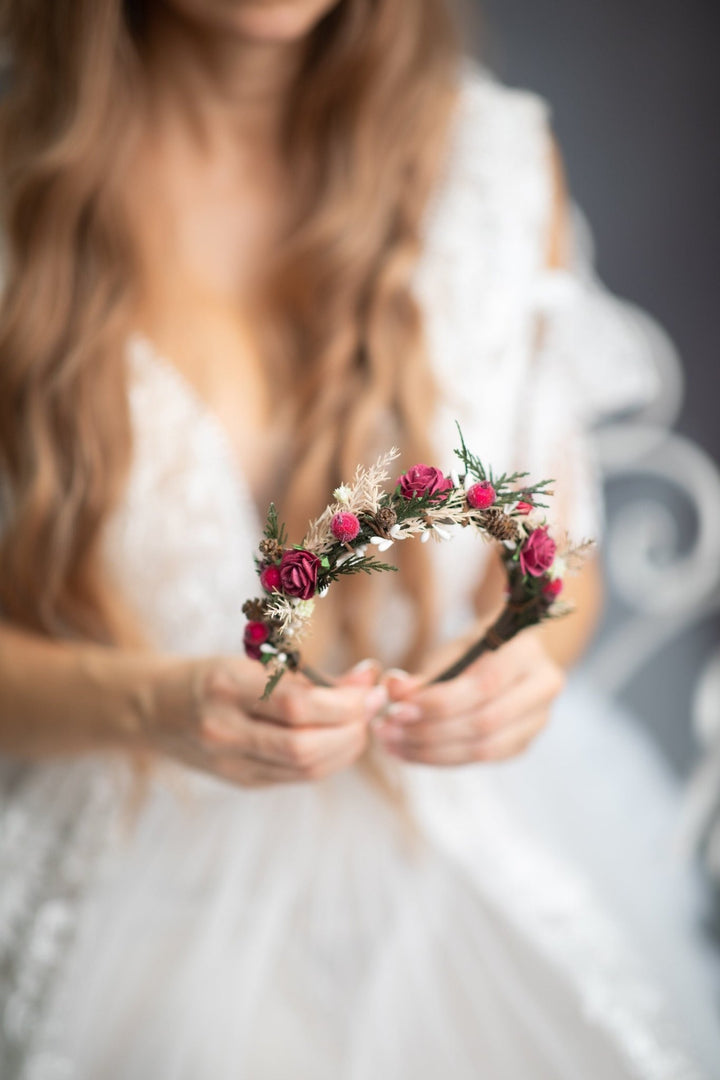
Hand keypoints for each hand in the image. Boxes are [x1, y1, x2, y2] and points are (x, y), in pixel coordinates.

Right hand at [148, 656, 387, 787]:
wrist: (153, 710)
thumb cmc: (210, 676)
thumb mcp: (251, 662)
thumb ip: (308, 675)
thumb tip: (368, 678)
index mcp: (225, 686)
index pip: (297, 705)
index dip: (343, 702)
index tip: (369, 688)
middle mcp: (224, 729)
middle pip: (304, 746)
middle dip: (350, 729)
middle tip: (371, 708)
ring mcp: (229, 762)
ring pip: (304, 769)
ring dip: (345, 749)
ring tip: (360, 725)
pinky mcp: (239, 781)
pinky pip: (295, 777)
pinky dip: (327, 760)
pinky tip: (338, 741)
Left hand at [373, 631, 564, 765]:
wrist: (509, 659)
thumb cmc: (475, 650)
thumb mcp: (451, 651)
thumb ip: (424, 674)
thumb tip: (391, 689)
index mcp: (527, 652)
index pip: (486, 685)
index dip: (439, 702)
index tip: (398, 708)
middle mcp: (543, 688)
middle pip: (486, 722)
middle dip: (431, 731)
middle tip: (388, 730)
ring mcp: (537, 721)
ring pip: (484, 749)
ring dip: (431, 751)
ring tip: (392, 744)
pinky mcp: (522, 745)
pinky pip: (480, 760)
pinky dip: (440, 759)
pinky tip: (409, 752)